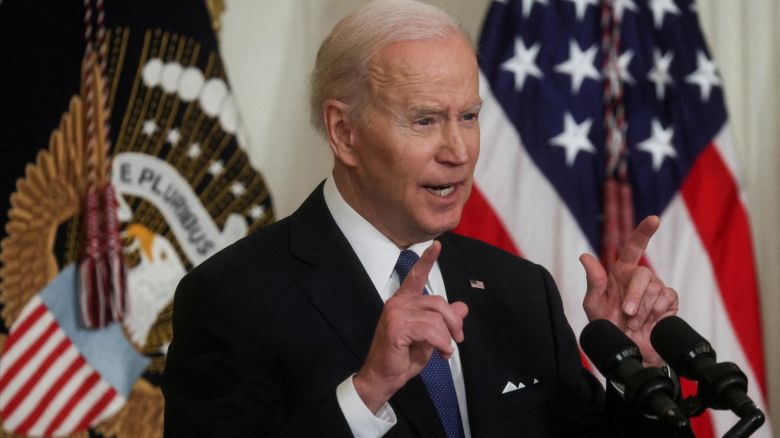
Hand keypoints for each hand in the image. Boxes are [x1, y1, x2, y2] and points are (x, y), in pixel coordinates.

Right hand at [353, 241, 468, 412]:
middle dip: (453, 322)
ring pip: (436, 318)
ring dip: (446, 338)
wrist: (383, 377)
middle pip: (438, 302)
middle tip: (458, 339)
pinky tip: (440, 353)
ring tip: (445, 351)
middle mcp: (398, 302)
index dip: (427, 260)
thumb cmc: (402, 357)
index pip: (416, 276)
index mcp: (404, 301)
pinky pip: (430, 330)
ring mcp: (395, 313)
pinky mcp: (397, 327)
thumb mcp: (429, 337)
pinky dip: (441, 343)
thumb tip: (462, 307)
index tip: (437, 245)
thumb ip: (443, 320)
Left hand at [579, 216, 678, 366]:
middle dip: (635, 295)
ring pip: (656, 288)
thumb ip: (593, 281)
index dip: (644, 232)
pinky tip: (648, 323)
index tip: (654, 219)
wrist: (625, 349)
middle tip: (626, 313)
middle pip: (644, 274)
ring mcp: (657, 289)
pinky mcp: (669, 302)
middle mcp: (640, 277)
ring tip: (633, 323)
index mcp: (621, 272)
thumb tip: (584, 256)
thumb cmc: (607, 326)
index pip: (634, 247)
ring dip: (643, 309)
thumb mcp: (594, 305)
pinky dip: (656, 312)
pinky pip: (668, 299)